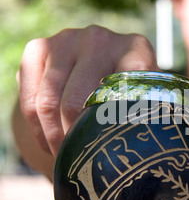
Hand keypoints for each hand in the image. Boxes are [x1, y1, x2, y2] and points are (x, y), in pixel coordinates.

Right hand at [17, 25, 157, 156]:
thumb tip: (145, 157)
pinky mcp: (37, 48)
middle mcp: (100, 38)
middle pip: (77, 101)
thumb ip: (147, 117)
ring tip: (64, 156)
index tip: (109, 152)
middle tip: (80, 161)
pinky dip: (37, 128)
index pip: (126, 89)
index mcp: (135, 49)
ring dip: (54, 138)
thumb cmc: (124, 94)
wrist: (91, 68)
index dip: (112, 127)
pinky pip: (29, 98)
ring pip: (48, 102)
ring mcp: (66, 40)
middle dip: (75, 140)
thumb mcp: (142, 99)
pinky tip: (49, 142)